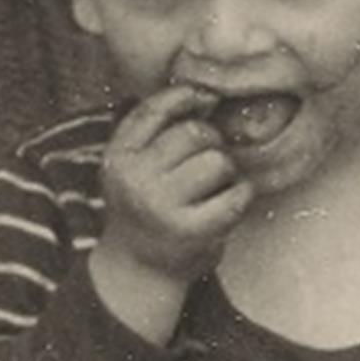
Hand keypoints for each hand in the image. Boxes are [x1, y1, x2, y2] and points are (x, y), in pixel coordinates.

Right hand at [95, 82, 247, 298]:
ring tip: (213, 186)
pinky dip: (240, 195)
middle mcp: (135, 179)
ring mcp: (162, 206)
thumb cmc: (145, 205)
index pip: (153, 110)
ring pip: (218, 161)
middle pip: (194, 133)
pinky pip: (236, 193)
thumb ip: (155, 129)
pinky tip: (227, 203)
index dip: (185, 96)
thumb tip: (205, 93)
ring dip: (226, 171)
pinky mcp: (192, 231)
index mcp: (118, 157)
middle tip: (207, 161)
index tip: (205, 98)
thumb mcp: (132, 165)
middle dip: (211, 141)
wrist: (138, 267)